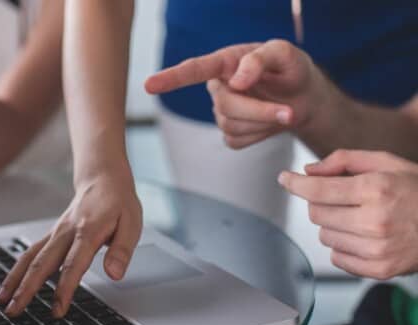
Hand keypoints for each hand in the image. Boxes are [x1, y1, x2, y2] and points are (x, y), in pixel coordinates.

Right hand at [0, 169, 142, 317]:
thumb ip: (122, 250)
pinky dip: (17, 270)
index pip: (73, 264)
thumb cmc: (118, 202)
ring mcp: (56, 233)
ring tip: (2, 301)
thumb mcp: (132, 223)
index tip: (57, 310)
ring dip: (15, 280)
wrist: (103, 178)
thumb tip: (114, 274)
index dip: (64, 289)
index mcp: (88, 231)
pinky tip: (9, 285)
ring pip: (30, 257)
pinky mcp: (52, 235)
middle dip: (27, 289)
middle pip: (42, 263)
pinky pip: (31, 252)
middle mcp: (66, 232)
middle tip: (15, 311)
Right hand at [145, 40, 328, 148]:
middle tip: (289, 112)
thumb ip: (260, 59)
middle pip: (225, 106)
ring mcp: (222, 112)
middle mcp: (219, 87)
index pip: (193, 70)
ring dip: (263, 122)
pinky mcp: (230, 133)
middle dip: (259, 111)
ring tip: (285, 111)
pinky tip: (269, 124)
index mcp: (226, 62)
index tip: (149, 85)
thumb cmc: (291, 69)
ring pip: (231, 126)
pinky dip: (260, 136)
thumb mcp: (285, 53)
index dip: (171, 78)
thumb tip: (236, 81)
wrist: (304, 98)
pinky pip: (237, 141)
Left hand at [278, 149, 417, 279]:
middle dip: (322, 202)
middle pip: (316, 213)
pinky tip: (364, 236)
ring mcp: (377, 249)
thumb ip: (344, 161)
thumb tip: (308, 171)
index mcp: (376, 190)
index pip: (318, 190)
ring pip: (324, 235)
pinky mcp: (379, 270)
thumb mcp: (387, 163)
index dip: (295, 184)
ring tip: (360, 217)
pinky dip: (343, 246)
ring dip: (333, 224)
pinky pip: (337, 257)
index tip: (285, 179)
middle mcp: (375, 221)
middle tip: (343, 198)